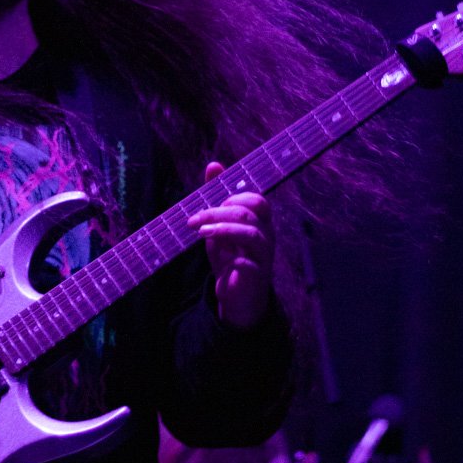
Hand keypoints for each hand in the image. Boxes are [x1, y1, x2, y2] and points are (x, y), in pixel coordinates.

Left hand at [188, 161, 274, 329]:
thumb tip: (214, 165)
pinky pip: (248, 262)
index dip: (232, 197)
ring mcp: (264, 256)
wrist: (236, 297)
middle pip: (249, 213)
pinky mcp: (257, 276)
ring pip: (250, 233)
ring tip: (201, 232)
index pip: (256, 200)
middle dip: (219, 211)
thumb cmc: (229, 258)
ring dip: (222, 229)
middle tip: (195, 219)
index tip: (207, 204)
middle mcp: (266, 236)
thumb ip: (217, 198)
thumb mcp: (219, 226)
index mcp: (260, 222)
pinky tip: (220, 257)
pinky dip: (232, 257)